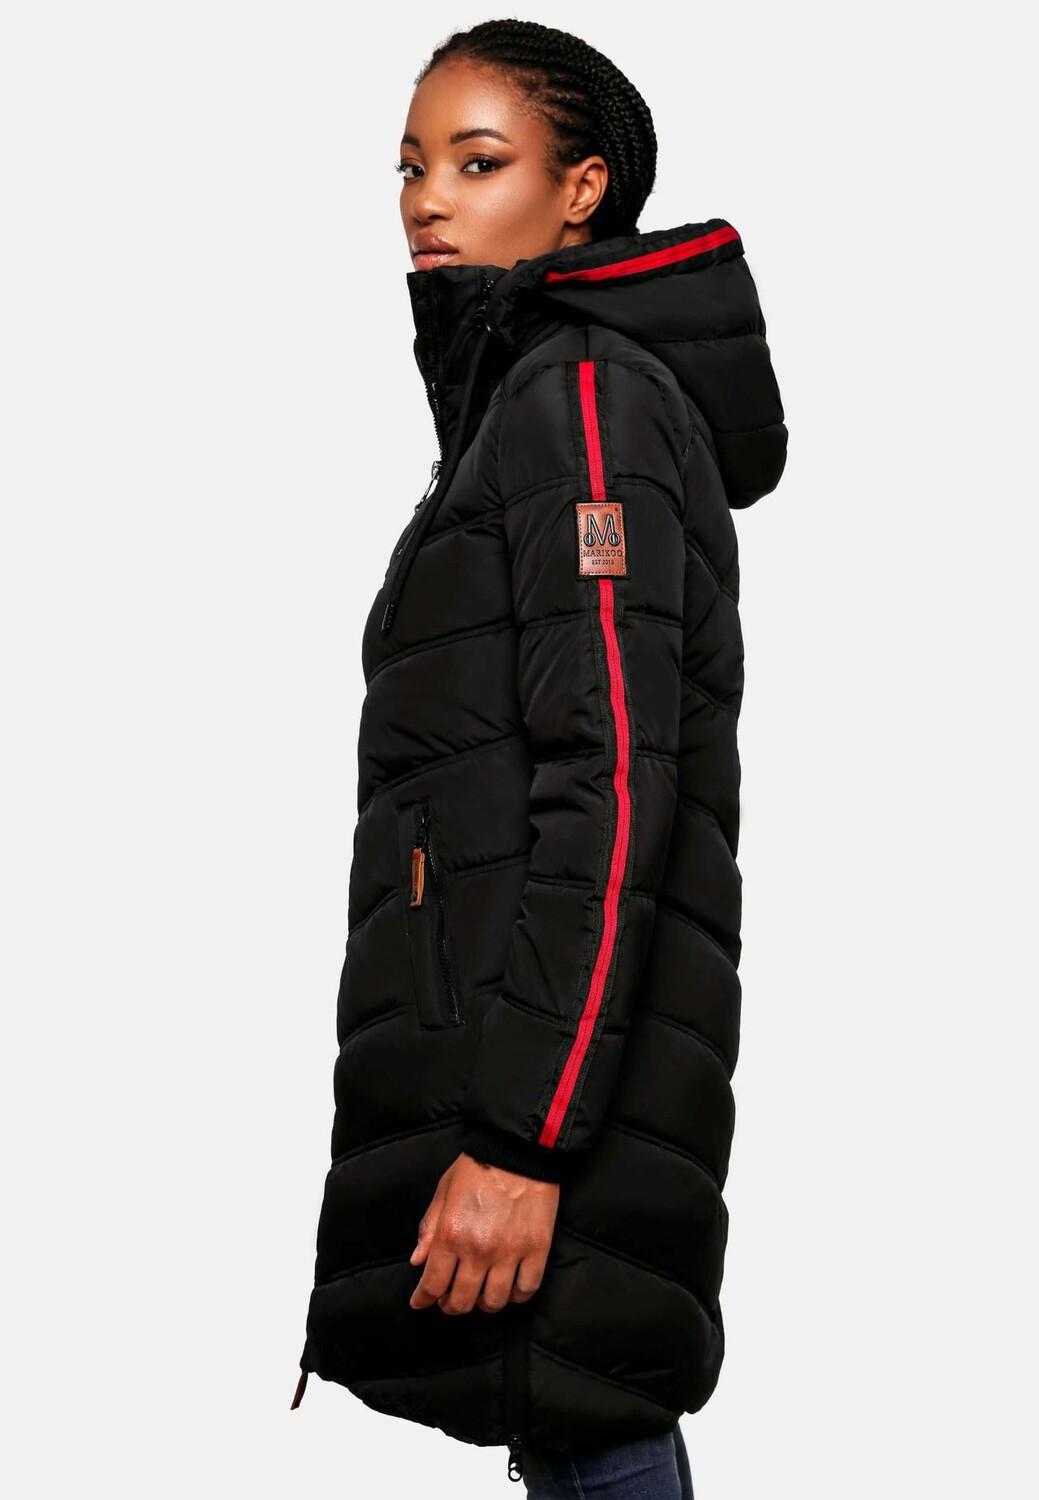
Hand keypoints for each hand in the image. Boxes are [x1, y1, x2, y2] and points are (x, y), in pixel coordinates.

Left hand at [408, 1151, 559, 1314]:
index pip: (433, 1284)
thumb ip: (429, 1228)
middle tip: (449, 1300)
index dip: (424, 1299)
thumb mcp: (444, 1191)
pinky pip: (525, 1289)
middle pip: (462, 1301)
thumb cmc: (478, 1166)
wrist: (519, 1148)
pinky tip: (508, 1287)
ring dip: (483, 1303)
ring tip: (480, 1292)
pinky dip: (515, 1295)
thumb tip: (418, 1261)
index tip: (421, 1302)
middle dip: (451, 1305)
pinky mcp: (537, 1250)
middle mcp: (478, 1249)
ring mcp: (510, 1252)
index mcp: (451, 1233)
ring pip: (494, 1302)